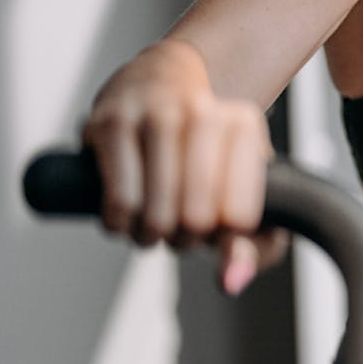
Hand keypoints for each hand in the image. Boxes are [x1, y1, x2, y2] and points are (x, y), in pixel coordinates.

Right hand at [81, 39, 286, 294]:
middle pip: (196, 220)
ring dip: (148, 234)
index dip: (221, 236)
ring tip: (151, 223)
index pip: (239, 218)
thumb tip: (231, 282)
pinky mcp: (111, 122)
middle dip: (182, 238)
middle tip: (178, 227)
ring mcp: (155, 113)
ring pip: (155, 214)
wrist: (161, 81)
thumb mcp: (243, 188)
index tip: (215, 223)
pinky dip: (119, 223)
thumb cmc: (205, 149)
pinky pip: (119, 202)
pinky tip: (124, 214)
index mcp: (243, 124)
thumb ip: (252, 246)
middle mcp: (203, 112)